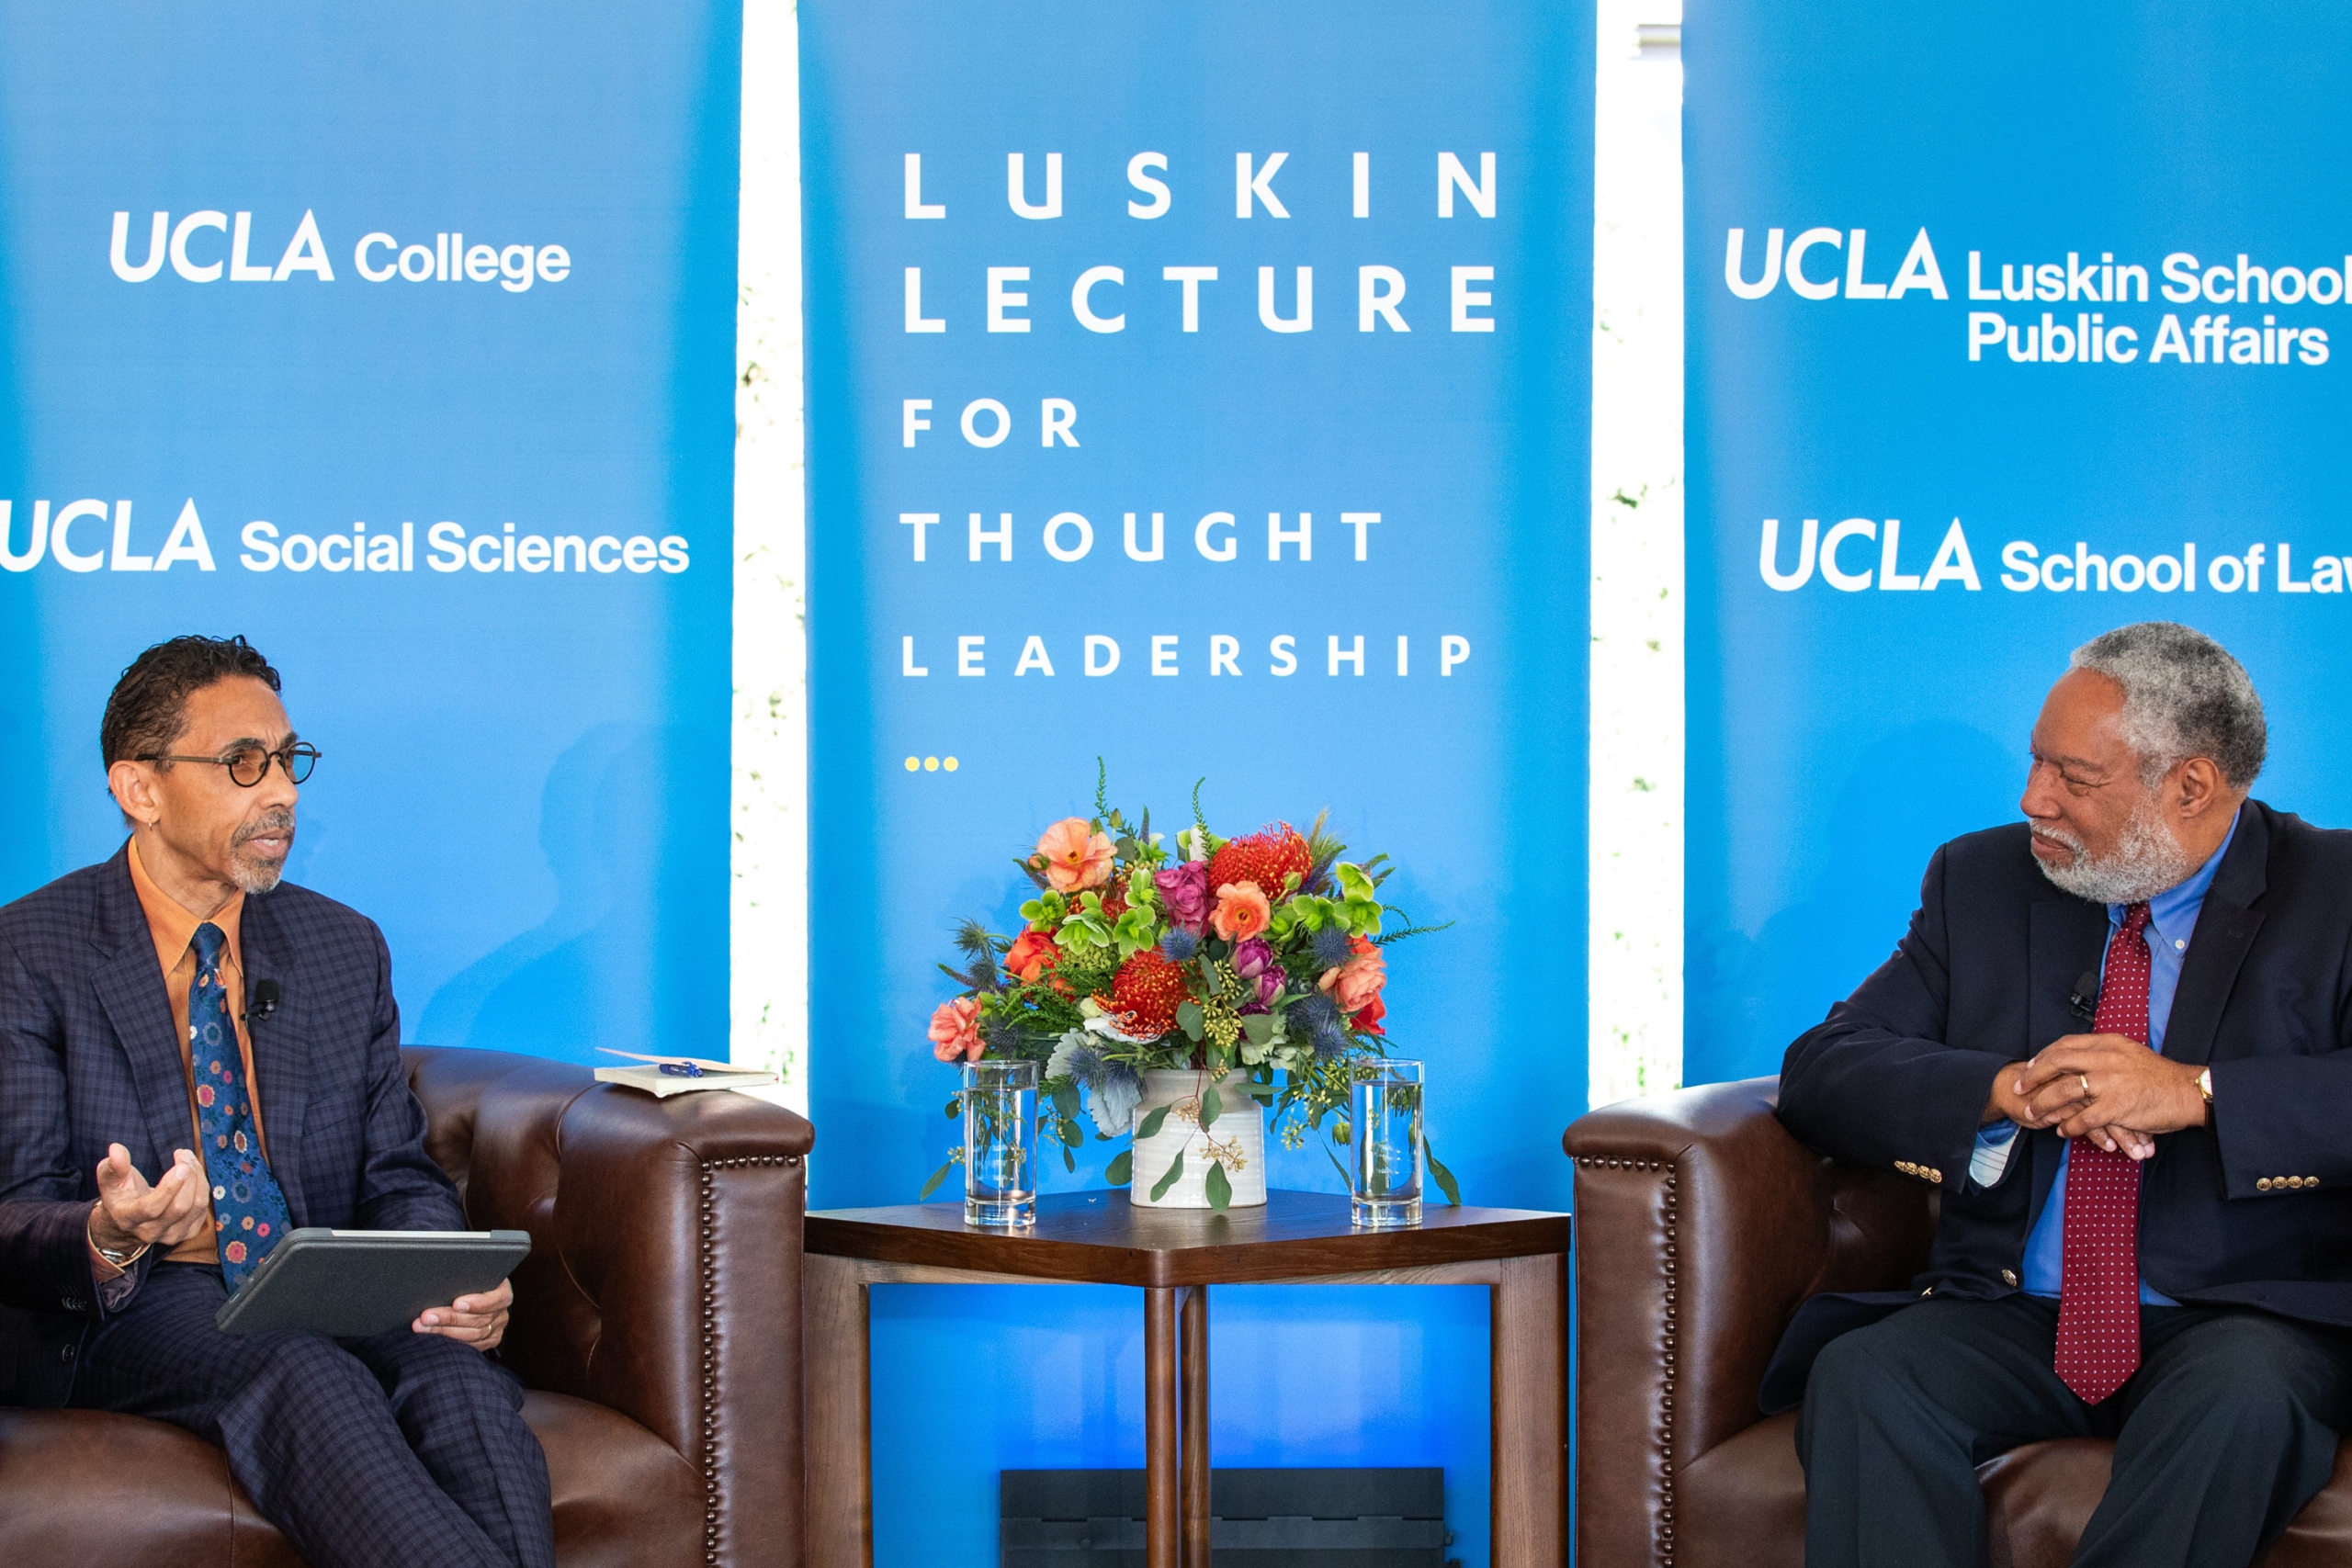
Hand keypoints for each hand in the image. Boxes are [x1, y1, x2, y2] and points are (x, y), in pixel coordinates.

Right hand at [90, 1144, 209, 1253]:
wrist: (129, 1218)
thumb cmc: (120, 1193)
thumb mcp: (110, 1179)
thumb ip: (114, 1165)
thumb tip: (116, 1149)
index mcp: (128, 1219)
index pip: (151, 1208)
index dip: (169, 1188)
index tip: (180, 1166)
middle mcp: (150, 1232)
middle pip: (180, 1207)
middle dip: (188, 1176)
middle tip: (182, 1154)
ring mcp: (171, 1235)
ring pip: (196, 1206)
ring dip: (198, 1177)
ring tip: (188, 1159)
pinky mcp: (188, 1232)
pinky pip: (203, 1207)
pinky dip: (202, 1185)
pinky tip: (192, 1172)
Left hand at [415, 1277, 510, 1351]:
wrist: (471, 1292)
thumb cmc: (467, 1280)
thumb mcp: (470, 1275)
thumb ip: (464, 1278)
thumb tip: (441, 1281)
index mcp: (503, 1291)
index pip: (496, 1299)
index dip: (477, 1303)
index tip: (456, 1303)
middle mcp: (502, 1311)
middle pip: (479, 1319)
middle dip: (449, 1319)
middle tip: (426, 1317)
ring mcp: (497, 1328)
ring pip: (473, 1335)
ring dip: (444, 1332)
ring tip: (422, 1327)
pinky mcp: (489, 1340)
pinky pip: (472, 1346)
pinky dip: (452, 1343)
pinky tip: (434, 1339)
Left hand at [2012, 1034, 2203, 1157]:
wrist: (2188, 1092)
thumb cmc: (2161, 1077)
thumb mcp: (2130, 1053)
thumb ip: (2105, 1054)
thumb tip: (2081, 1057)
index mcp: (2108, 1044)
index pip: (2065, 1045)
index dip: (2044, 1057)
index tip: (2031, 1066)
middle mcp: (2106, 1059)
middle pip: (2056, 1063)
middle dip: (2033, 1076)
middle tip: (2020, 1088)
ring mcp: (2110, 1083)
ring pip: (2063, 1091)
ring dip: (2044, 1104)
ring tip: (2033, 1113)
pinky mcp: (2116, 1107)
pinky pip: (2083, 1118)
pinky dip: (2069, 1126)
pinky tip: (2063, 1131)